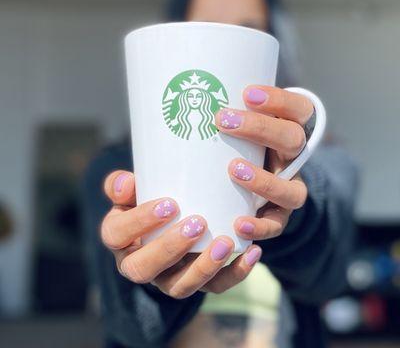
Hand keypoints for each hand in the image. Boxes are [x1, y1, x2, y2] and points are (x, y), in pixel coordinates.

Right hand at [100, 170, 261, 298]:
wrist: (168, 220)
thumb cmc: (149, 201)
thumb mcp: (133, 190)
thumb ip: (122, 184)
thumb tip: (126, 183)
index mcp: (120, 239)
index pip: (116, 235)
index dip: (139, 221)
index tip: (169, 203)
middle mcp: (139, 264)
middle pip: (143, 269)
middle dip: (170, 248)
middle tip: (197, 223)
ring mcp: (168, 278)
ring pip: (180, 287)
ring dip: (205, 267)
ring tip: (227, 243)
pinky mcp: (195, 282)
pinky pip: (214, 287)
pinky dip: (235, 273)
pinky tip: (252, 252)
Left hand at [215, 86, 313, 239]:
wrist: (250, 185)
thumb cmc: (234, 146)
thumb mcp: (234, 128)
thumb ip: (218, 116)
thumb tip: (171, 96)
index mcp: (287, 130)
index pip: (299, 108)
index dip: (279, 100)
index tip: (246, 93)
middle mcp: (293, 159)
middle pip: (293, 139)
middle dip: (260, 128)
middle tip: (224, 120)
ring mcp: (289, 189)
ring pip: (293, 188)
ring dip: (264, 180)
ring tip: (234, 170)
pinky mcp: (278, 216)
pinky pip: (276, 224)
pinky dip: (260, 226)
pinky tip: (238, 223)